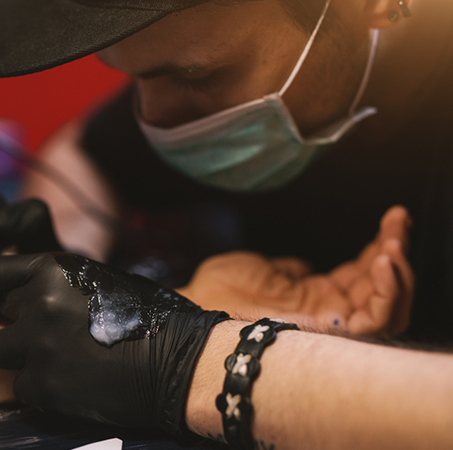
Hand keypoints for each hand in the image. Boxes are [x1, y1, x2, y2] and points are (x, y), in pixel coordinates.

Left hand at [0, 253, 228, 433]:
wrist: (179, 360)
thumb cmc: (149, 318)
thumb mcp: (98, 283)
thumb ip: (55, 287)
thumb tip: (26, 298)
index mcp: (52, 271)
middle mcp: (37, 302)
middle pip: (1, 324)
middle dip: (22, 334)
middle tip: (64, 343)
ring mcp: (37, 346)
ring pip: (8, 358)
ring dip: (32, 364)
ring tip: (74, 366)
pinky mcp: (42, 386)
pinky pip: (27, 390)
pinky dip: (48, 391)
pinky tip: (81, 385)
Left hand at [177, 205, 413, 336]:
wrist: (198, 303)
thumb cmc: (220, 286)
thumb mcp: (261, 267)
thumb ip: (290, 269)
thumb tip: (304, 267)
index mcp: (313, 297)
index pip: (362, 274)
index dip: (381, 247)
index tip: (392, 218)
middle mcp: (327, 314)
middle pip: (381, 288)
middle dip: (396, 250)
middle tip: (399, 221)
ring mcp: (329, 326)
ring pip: (388, 307)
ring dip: (399, 271)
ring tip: (394, 242)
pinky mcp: (328, 335)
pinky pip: (376, 321)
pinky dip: (389, 292)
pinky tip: (384, 260)